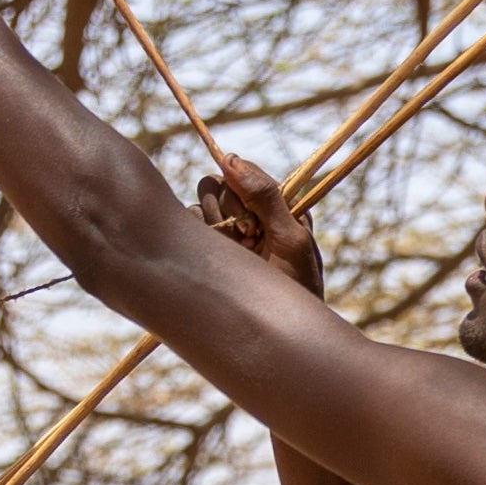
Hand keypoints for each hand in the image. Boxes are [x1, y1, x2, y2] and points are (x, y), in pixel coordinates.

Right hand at [199, 160, 327, 293]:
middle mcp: (247, 211)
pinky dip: (200, 235)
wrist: (279, 326)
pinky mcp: (207, 246)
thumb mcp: (289, 237)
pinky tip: (221, 258)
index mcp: (273, 202)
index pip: (242, 171)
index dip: (240, 188)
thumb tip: (230, 159)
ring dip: (216, 224)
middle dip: (228, 208)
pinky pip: (189, 223)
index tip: (253, 219)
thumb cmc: (296, 284)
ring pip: (200, 202)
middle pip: (216, 183)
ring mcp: (225, 229)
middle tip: (249, 237)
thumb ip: (265, 196)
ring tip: (239, 251)